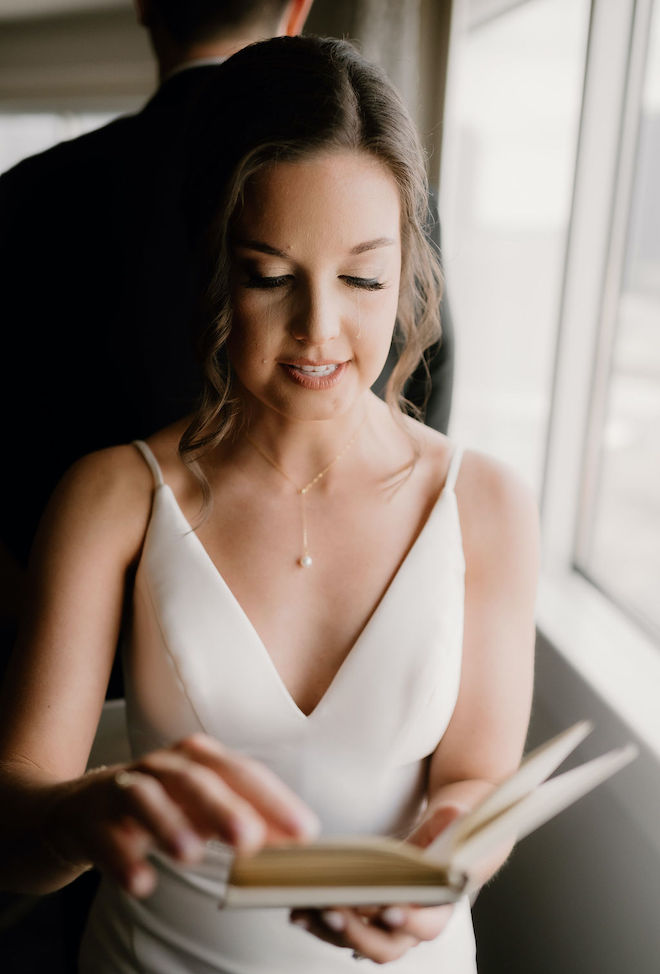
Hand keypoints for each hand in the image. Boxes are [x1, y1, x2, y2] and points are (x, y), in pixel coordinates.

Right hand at [45, 733, 319, 897]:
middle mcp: (161, 767)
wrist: (70, 812)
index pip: (241, 773)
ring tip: (191, 856)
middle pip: (197, 779)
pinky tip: (140, 883)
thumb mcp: (199, 813)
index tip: (305, 831)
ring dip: (169, 824)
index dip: (274, 800)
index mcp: (196, 761)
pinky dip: (122, 858)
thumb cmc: (152, 810)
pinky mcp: (87, 819)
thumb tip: (299, 841)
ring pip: (146, 798)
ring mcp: (121, 789)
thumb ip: (245, 822)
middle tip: (251, 839)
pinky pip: (104, 837)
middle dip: (225, 807)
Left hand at [289, 805, 464, 963]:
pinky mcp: (364, 918)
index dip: (410, 922)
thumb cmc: (447, 832)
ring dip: (329, 930)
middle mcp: (412, 926)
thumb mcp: (453, 822)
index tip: (389, 912)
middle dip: (356, 932)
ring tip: (304, 910)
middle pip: (385, 946)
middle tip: (333, 911)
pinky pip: (341, 928)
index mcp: (440, 907)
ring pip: (357, 942)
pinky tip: (299, 909)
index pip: (428, 926)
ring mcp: (385, 927)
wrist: (440, 839)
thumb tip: (454, 816)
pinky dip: (319, 922)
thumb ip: (452, 822)